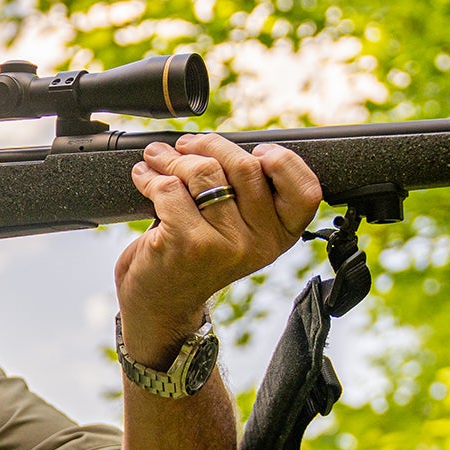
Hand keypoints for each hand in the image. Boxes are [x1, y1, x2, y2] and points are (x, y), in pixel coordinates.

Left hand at [117, 134, 323, 361]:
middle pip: (246, 167)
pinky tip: (145, 177)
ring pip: (203, 172)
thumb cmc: (197, 259)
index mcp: (279, 237)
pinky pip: (170, 187)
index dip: (285, 162)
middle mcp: (258, 243)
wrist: (162, 304)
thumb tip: (222, 145)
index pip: (305, 192)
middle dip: (209, 146)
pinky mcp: (187, 243)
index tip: (258, 151)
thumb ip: (247, 197)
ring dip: (172, 159)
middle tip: (185, 146)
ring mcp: (224, 244)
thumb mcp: (237, 233)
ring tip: (159, 158)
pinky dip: (150, 177)